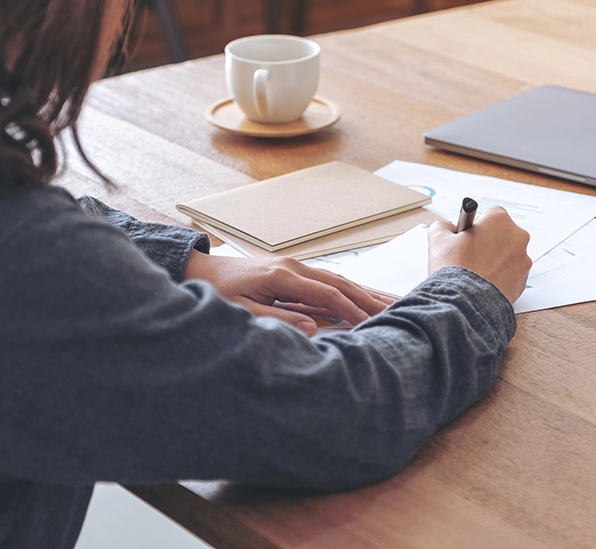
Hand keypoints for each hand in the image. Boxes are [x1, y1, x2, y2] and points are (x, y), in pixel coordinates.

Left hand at [183, 251, 393, 335]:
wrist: (199, 270)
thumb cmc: (217, 292)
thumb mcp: (242, 311)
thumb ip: (278, 320)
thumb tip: (313, 328)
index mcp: (283, 276)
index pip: (328, 294)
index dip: (352, 310)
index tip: (373, 324)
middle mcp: (293, 267)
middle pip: (340, 283)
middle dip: (368, 298)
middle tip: (396, 311)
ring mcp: (293, 267)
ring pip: (337, 280)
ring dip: (362, 293)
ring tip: (388, 303)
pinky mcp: (291, 272)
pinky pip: (326, 281)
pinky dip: (346, 291)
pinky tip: (359, 299)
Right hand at [427, 206, 531, 302]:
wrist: (464, 302)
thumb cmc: (454, 268)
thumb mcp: (438, 238)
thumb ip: (444, 226)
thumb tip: (448, 228)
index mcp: (499, 220)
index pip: (488, 215)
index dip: (475, 226)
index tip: (466, 237)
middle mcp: (517, 236)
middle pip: (501, 234)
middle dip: (487, 242)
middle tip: (469, 255)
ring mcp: (523, 260)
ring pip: (507, 255)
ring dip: (494, 259)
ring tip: (475, 272)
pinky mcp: (523, 280)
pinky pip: (510, 273)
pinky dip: (500, 276)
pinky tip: (483, 282)